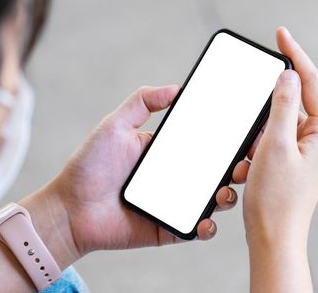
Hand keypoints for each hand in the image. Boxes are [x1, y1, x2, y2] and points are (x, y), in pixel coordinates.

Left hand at [49, 86, 238, 256]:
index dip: (229, 140)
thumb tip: (177, 87)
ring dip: (229, 195)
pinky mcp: (170, 229)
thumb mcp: (115, 125)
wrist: (70, 209)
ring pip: (214, 200)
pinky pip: (197, 229)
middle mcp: (177, 177)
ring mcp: (176, 204)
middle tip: (246, 162)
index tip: (246, 133)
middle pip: (218, 172)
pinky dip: (208, 226)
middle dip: (239, 167)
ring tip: (226, 190)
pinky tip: (206, 219)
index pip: (206, 144)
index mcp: (169, 153)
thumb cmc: (89, 166)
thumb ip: (142, 102)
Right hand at [233, 27, 317, 243]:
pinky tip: (250, 166)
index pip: (311, 81)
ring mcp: (309, 150)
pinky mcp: (295, 159)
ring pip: (279, 122)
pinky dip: (258, 145)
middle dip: (268, 105)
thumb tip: (288, 75)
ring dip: (259, 133)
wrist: (274, 238)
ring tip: (251, 160)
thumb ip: (281, 106)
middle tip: (254, 117)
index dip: (294, 55)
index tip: (281, 32)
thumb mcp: (275, 145)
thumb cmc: (275, 198)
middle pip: (295, 101)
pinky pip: (274, 139)